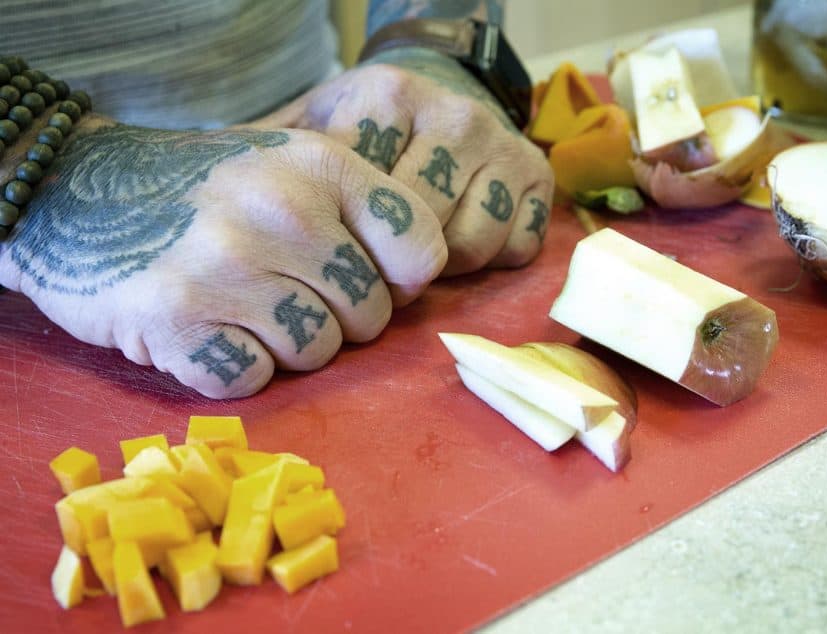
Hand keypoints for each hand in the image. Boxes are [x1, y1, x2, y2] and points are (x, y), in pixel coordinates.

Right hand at [0, 116, 446, 397]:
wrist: (80, 195)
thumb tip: (420, 284)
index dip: (401, 279)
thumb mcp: (289, 167)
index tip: (367, 277)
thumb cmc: (208, 192)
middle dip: (337, 318)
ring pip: (315, 354)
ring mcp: (225, 266)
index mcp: (319, 165)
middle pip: (370, 316)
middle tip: (285, 292)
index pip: (420, 249)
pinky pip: (252, 379)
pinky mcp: (176, 321)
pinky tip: (208, 328)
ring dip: (284, 346)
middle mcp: (279, 210)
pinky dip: (234, 366)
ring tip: (242, 306)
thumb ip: (361, 213)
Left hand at [259, 47, 553, 275]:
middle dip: (391, 259)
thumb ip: (273, 171)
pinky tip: (462, 237)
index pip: (366, 202)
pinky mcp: (539, 175)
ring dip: (440, 265)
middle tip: (375, 257)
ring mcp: (502, 143)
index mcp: (387, 95)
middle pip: (418, 232)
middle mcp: (454, 112)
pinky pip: (514, 250)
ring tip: (416, 249)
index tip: (335, 243)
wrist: (432, 100)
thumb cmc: (358, 135)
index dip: (347, 241)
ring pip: (468, 247)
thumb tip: (220, 229)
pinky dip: (488, 260)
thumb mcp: (309, 136)